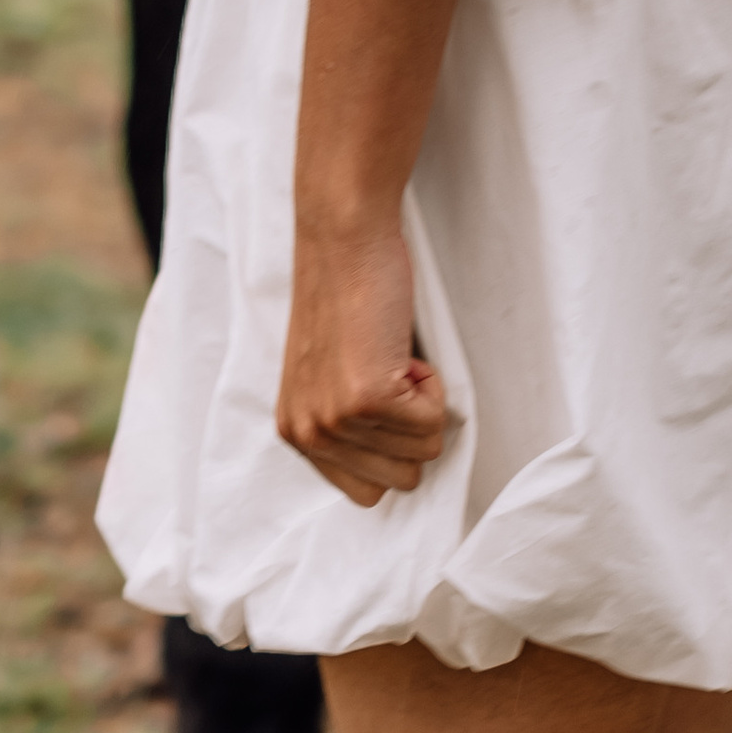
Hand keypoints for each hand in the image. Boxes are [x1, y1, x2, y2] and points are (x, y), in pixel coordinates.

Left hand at [277, 212, 458, 506]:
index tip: (381, 401)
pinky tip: (400, 347)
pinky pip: (434, 422)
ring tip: (390, 354)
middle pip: (400, 482)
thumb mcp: (327, 378)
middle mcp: (309, 434)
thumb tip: (395, 473)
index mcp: (297, 433)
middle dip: (410, 429)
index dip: (391, 447)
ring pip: (422, 452)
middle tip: (386, 370)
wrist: (344, 239)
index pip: (366, 493)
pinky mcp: (368, 397)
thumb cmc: (345, 295)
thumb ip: (346, 429)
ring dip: (421, 402)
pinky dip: (433, 384)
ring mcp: (337, 418)